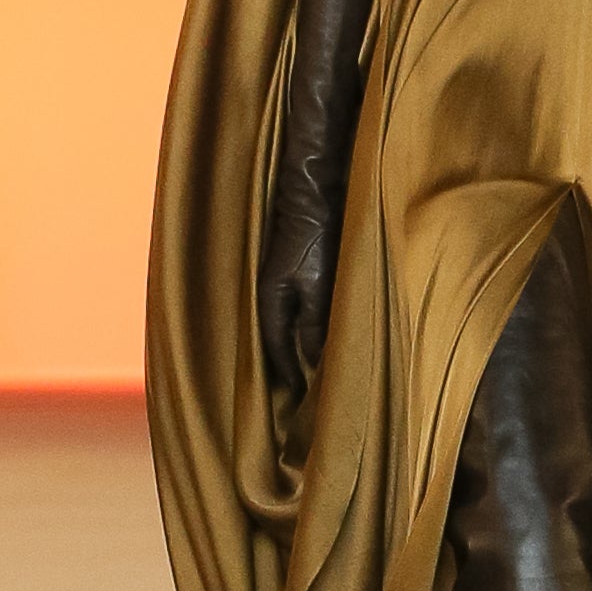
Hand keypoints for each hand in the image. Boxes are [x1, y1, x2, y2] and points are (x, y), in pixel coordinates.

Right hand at [257, 207, 338, 391]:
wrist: (315, 197)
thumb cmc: (315, 240)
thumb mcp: (316, 287)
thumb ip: (314, 324)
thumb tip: (314, 359)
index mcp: (269, 300)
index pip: (274, 346)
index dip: (286, 370)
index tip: (298, 393)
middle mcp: (271, 294)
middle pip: (279, 337)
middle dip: (290, 361)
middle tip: (306, 387)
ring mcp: (283, 282)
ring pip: (290, 324)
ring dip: (301, 343)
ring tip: (315, 365)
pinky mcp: (297, 272)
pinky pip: (300, 309)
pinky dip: (308, 325)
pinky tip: (322, 331)